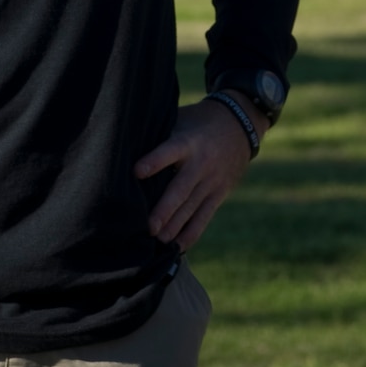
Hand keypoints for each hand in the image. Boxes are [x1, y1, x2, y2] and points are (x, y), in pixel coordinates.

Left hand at [135, 97, 256, 250]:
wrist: (240, 125)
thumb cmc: (199, 122)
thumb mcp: (182, 120)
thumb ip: (161, 135)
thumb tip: (125, 146)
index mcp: (188, 142)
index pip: (169, 152)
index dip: (154, 161)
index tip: (136, 172)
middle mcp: (201, 163)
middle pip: (181, 189)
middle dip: (165, 210)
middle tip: (149, 227)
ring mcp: (212, 180)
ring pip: (192, 207)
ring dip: (175, 226)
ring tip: (159, 240)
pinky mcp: (219, 193)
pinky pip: (205, 216)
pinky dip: (192, 232)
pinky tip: (178, 246)